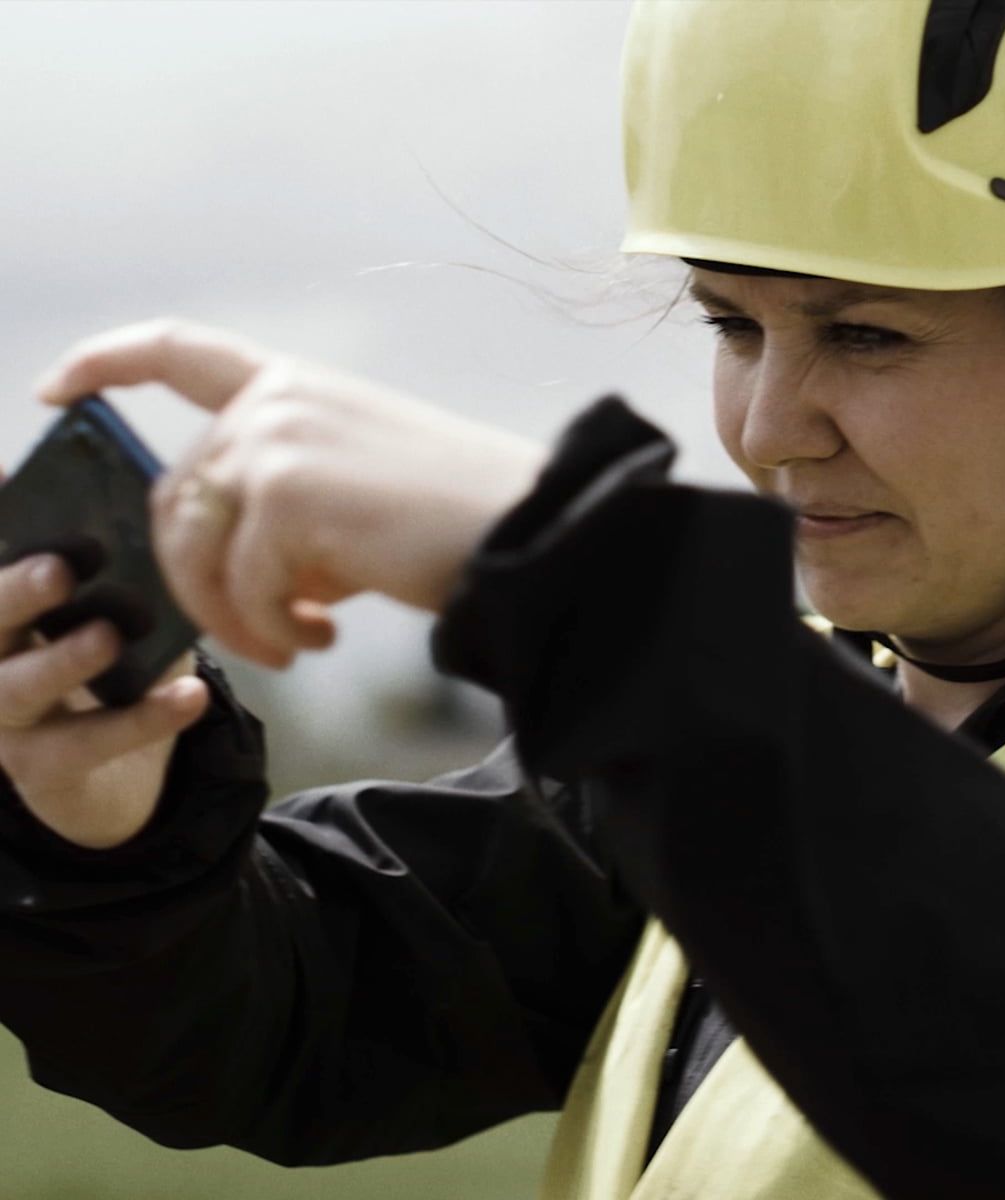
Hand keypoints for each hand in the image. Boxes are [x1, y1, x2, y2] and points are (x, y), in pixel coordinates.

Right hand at [0, 552, 206, 848]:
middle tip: (56, 570)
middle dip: (15, 594)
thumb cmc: (116, 680)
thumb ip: (134, 589)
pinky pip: (87, 743)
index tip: (24, 500)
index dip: (9, 544)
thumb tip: (167, 543)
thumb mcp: (127, 626)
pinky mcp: (42, 769)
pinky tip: (190, 695)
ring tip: (107, 637)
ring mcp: (5, 723)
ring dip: (62, 660)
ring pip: (19, 689)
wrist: (119, 780)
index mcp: (9, 620)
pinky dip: (142, 720)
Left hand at [37, 320, 546, 668]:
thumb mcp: (358, 487)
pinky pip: (239, 588)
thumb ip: (286, 501)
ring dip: (233, 616)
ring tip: (294, 643)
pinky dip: (270, 631)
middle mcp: (275, 403)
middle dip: (195, 578)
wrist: (527, 526)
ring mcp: (275, 444)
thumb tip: (232, 568)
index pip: (178, 351)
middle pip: (173, 497)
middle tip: (259, 630)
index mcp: (296, 387)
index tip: (55, 388)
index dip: (105, 361)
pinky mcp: (287, 497)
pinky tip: (322, 641)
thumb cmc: (456, 516)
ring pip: (194, 549)